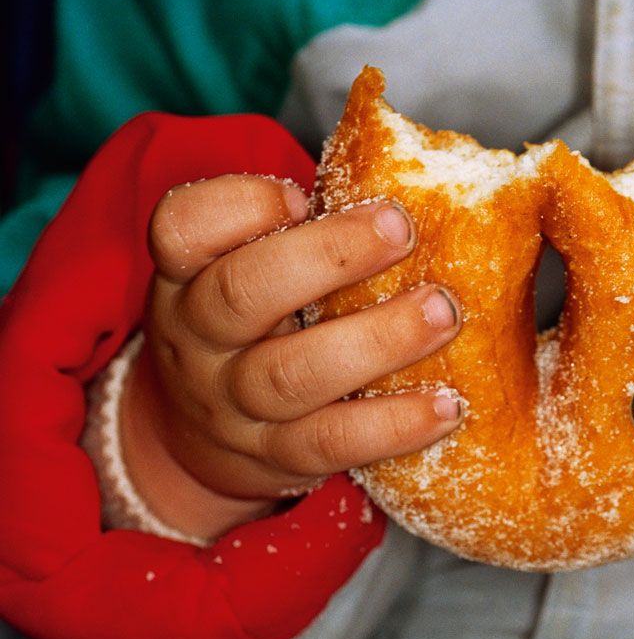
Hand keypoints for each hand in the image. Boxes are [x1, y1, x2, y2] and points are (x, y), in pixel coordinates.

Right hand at [120, 175, 463, 539]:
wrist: (197, 441)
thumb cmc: (250, 329)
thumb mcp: (242, 272)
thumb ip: (299, 233)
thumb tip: (414, 180)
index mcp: (187, 276)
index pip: (182, 228)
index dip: (239, 205)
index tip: (301, 195)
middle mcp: (199, 340)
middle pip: (243, 292)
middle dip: (330, 255)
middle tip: (402, 230)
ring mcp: (234, 406)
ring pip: (294, 374)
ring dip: (379, 340)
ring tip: (444, 314)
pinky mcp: (277, 458)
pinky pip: (335, 442)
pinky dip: (395, 424)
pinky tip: (447, 403)